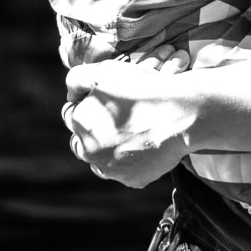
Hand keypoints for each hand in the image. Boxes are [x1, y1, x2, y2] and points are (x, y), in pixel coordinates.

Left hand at [63, 61, 201, 187]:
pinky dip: (131, 161)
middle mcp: (89, 151)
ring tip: (132, 131)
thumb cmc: (143, 89)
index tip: (106, 100)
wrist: (180, 114)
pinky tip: (145, 145)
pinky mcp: (132, 180)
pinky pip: (125, 171)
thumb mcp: (105, 70)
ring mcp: (111, 169)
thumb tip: (70, 95)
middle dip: (94, 130)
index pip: (71, 115)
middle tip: (119, 116)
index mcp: (80, 123)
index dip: (87, 104)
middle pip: (83, 141)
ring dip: (109, 148)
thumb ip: (77, 79)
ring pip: (102, 159)